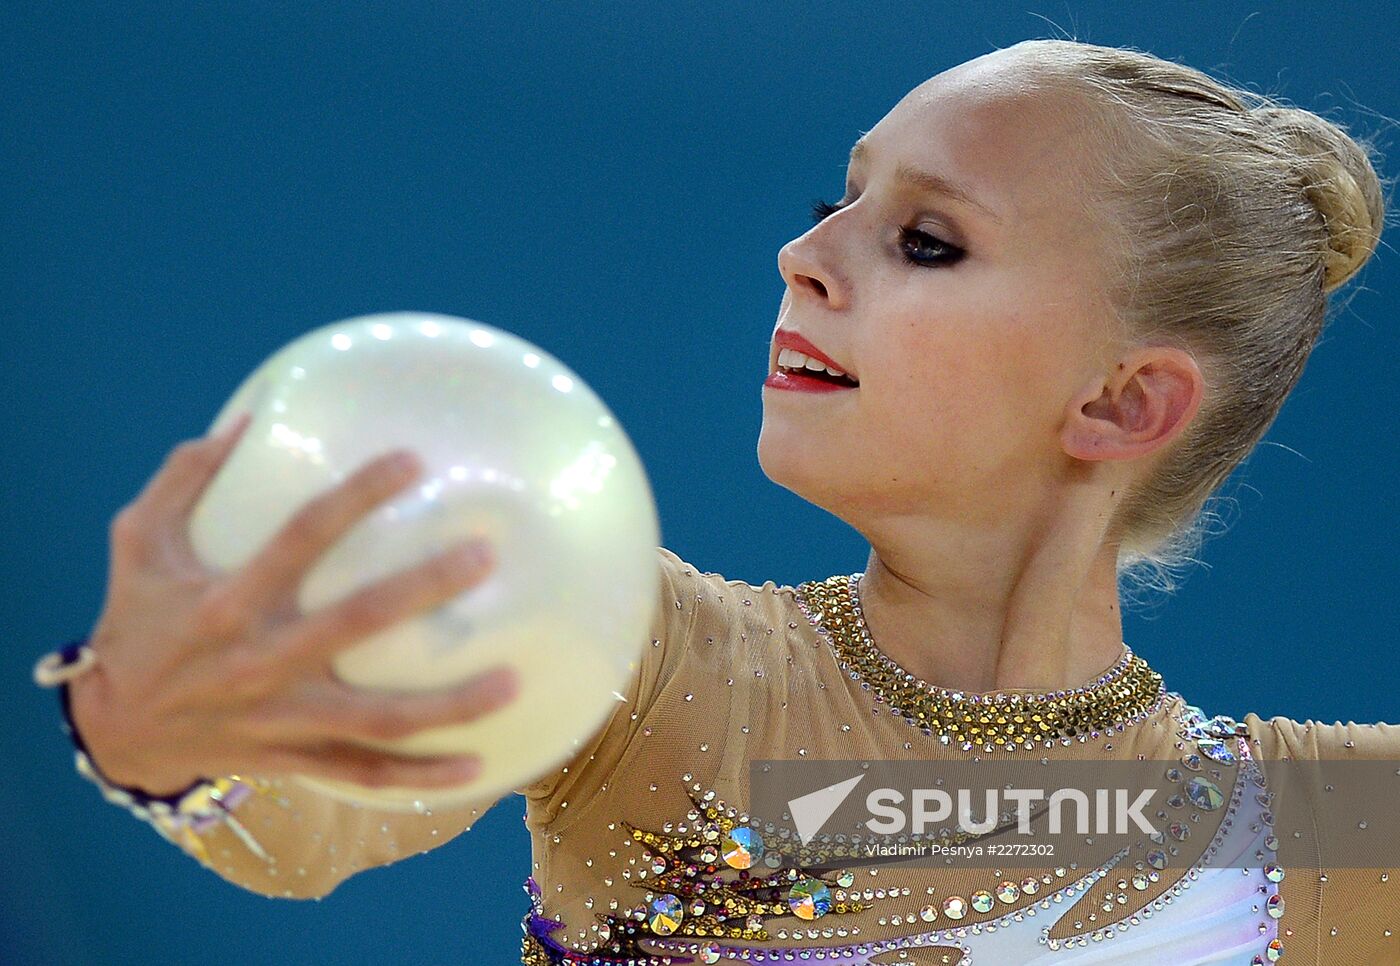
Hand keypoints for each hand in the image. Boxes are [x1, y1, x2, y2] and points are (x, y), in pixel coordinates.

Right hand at [68, 414, 516, 796]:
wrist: (113, 730)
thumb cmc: (138, 623)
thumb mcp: (140, 541)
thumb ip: (187, 477)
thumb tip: (248, 416)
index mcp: (227, 600)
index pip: (301, 536)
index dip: (358, 495)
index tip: (415, 460)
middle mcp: (259, 660)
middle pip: (356, 621)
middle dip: (424, 588)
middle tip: (486, 554)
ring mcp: (281, 718)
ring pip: (377, 719)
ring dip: (449, 705)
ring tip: (515, 680)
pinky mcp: (293, 759)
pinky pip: (365, 776)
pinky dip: (421, 779)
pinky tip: (478, 767)